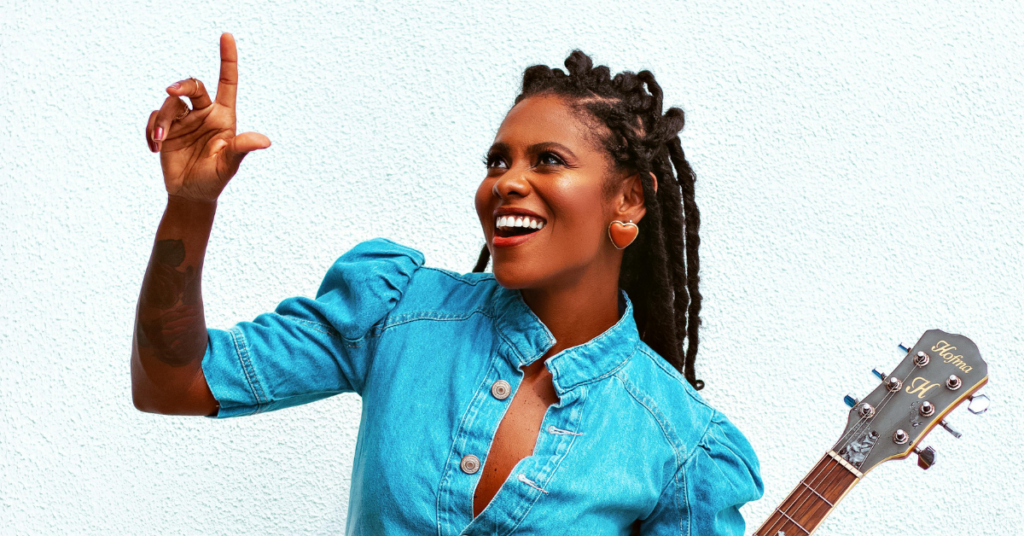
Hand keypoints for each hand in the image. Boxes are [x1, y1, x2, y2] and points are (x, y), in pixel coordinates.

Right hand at [145, 33, 269, 201]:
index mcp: (224, 117)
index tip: (226, 35)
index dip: (227, 59)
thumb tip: (264, 141)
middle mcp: (205, 113)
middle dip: (182, 86)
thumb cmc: (214, 180)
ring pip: (170, 104)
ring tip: (159, 142)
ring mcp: (185, 120)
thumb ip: (241, 150)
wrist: (190, 195)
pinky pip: (154, 117)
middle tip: (171, 91)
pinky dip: (150, 130)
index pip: (227, 82)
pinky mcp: (166, 128)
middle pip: (193, 86)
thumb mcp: (228, 166)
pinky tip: (153, 148)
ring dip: (162, 121)